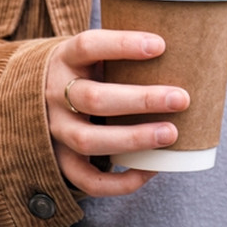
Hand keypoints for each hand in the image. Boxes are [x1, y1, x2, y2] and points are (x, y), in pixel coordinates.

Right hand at [45, 29, 189, 196]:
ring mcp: (55, 129)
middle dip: (140, 100)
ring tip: (171, 134)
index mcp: (65, 59)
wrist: (40, 95)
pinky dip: (119, 182)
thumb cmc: (85, 71)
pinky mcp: (60, 159)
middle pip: (93, 99)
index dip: (122, 45)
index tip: (160, 45)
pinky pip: (86, 179)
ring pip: (88, 140)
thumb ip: (123, 52)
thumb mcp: (93, 54)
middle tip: (181, 99)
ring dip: (133, 139)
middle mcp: (55, 94)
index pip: (88, 46)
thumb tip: (186, 47)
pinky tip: (151, 170)